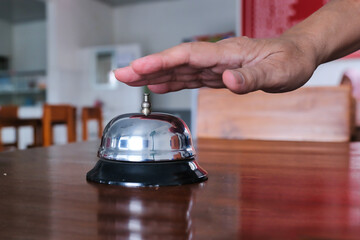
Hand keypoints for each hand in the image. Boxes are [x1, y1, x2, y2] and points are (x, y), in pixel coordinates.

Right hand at [113, 36, 316, 93]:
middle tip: (120, 75)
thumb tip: (227, 80)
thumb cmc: (289, 61)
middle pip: (176, 60)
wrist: (297, 55)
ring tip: (131, 80)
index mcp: (228, 53)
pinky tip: (160, 86)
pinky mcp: (218, 74)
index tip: (138, 67)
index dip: (162, 61)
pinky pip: (191, 78)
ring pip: (179, 69)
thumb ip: (251, 78)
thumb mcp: (278, 73)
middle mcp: (217, 57)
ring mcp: (216, 65)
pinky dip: (173, 82)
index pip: (188, 55)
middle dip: (147, 67)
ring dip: (154, 75)